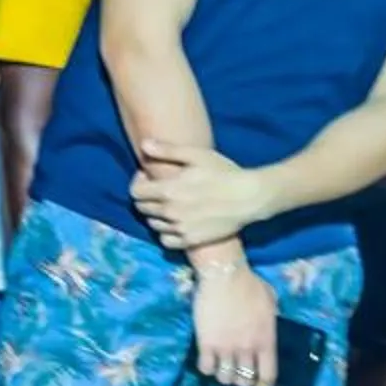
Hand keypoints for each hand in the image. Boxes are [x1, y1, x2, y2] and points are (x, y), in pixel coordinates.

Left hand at [131, 141, 275, 251]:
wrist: (249, 198)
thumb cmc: (225, 173)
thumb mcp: (198, 155)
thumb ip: (168, 151)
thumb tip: (144, 145)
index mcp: (168, 190)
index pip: (135, 192)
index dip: (139, 182)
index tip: (150, 177)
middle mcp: (169, 212)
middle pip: (142, 209)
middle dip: (147, 197)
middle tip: (162, 190)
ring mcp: (179, 229)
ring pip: (153, 224)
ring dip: (157, 214)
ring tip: (172, 205)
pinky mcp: (190, 241)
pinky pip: (166, 240)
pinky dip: (167, 232)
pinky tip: (178, 222)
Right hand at [191, 258, 279, 385]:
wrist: (224, 276)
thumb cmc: (250, 285)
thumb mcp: (271, 303)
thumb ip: (271, 322)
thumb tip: (268, 331)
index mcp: (266, 340)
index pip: (268, 375)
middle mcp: (247, 349)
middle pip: (244, 380)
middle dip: (243, 381)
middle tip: (239, 375)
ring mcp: (225, 348)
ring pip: (224, 378)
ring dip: (225, 377)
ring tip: (223, 370)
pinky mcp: (205, 344)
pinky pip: (205, 369)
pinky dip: (207, 369)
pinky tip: (208, 362)